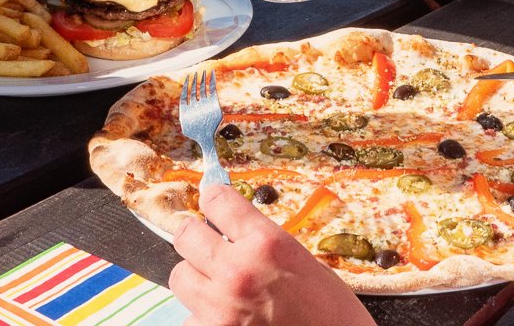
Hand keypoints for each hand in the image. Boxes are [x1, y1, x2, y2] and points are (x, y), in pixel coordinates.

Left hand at [169, 180, 375, 325]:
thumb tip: (232, 233)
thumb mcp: (304, 263)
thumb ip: (264, 246)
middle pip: (186, 236)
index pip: (217, 201)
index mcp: (267, 243)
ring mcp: (221, 307)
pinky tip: (223, 318)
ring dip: (195, 277)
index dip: (213, 199)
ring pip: (180, 276)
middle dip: (196, 238)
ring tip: (216, 285)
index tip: (211, 201)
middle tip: (207, 243)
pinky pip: (189, 317)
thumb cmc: (332, 312)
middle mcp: (239, 270)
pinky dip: (201, 316)